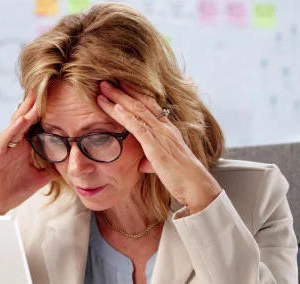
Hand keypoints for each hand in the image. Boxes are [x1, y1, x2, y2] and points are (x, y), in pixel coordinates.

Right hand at [0, 94, 54, 215]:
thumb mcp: (40, 177)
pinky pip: (5, 138)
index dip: (46, 111)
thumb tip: (73, 163)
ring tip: (36, 97)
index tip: (59, 97)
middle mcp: (14, 142)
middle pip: (26, 118)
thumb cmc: (14, 189)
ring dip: (26, 110)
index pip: (36, 123)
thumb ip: (53, 167)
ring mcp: (5, 147)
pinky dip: (14, 128)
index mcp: (24, 145)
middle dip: (36, 103)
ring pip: (16, 123)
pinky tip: (22, 120)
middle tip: (47, 85)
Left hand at [96, 80, 221, 213]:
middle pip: (141, 103)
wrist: (196, 186)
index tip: (120, 84)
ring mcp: (161, 136)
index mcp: (168, 130)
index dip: (134, 93)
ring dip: (118, 99)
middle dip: (122, 91)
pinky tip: (115, 108)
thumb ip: (153, 160)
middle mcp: (165, 128)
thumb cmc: (182, 177)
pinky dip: (126, 117)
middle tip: (105, 81)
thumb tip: (143, 164)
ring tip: (103, 89)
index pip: (149, 106)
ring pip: (137, 111)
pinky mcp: (157, 147)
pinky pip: (139, 128)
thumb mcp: (164, 164)